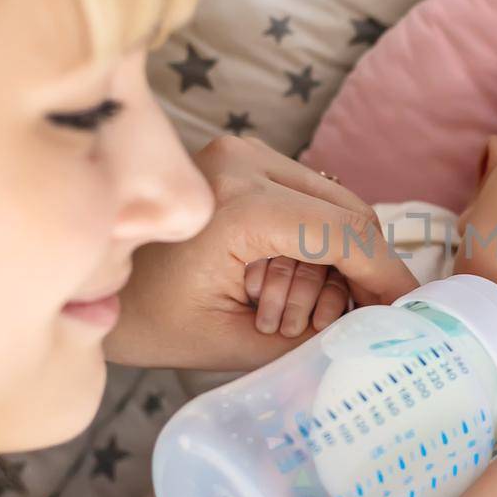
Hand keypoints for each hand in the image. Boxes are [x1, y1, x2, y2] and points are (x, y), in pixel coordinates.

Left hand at [104, 134, 414, 371]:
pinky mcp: (241, 158)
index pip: (347, 234)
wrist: (84, 279)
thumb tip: (374, 341)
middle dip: (366, 272)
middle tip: (362, 323)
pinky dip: (316, 239)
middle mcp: (245, 162)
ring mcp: (243, 153)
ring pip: (336, 204)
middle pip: (350, 214)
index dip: (388, 277)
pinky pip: (308, 196)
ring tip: (305, 310)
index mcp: (239, 206)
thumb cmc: (143, 318)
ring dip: (339, 258)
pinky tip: (288, 280)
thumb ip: (308, 341)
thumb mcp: (229, 343)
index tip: (412, 314)